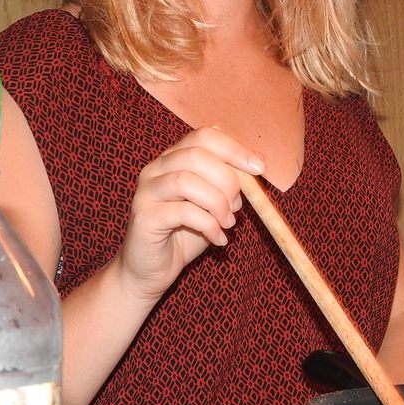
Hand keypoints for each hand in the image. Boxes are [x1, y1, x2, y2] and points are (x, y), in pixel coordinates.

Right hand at [114, 126, 263, 300]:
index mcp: (174, 157)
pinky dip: (209, 225)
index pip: (205, 136)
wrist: (153, 269)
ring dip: (218, 203)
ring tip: (228, 223)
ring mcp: (146, 191)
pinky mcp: (143, 216)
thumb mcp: (215, 203)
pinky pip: (182, 212)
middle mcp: (156, 168)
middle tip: (238, 206)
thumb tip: (257, 165)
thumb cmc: (188, 233)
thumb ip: (229, 183)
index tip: (259, 168)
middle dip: (227, 179)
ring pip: (187, 181)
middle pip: (196, 154)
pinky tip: (218, 238)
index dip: (235, 149)